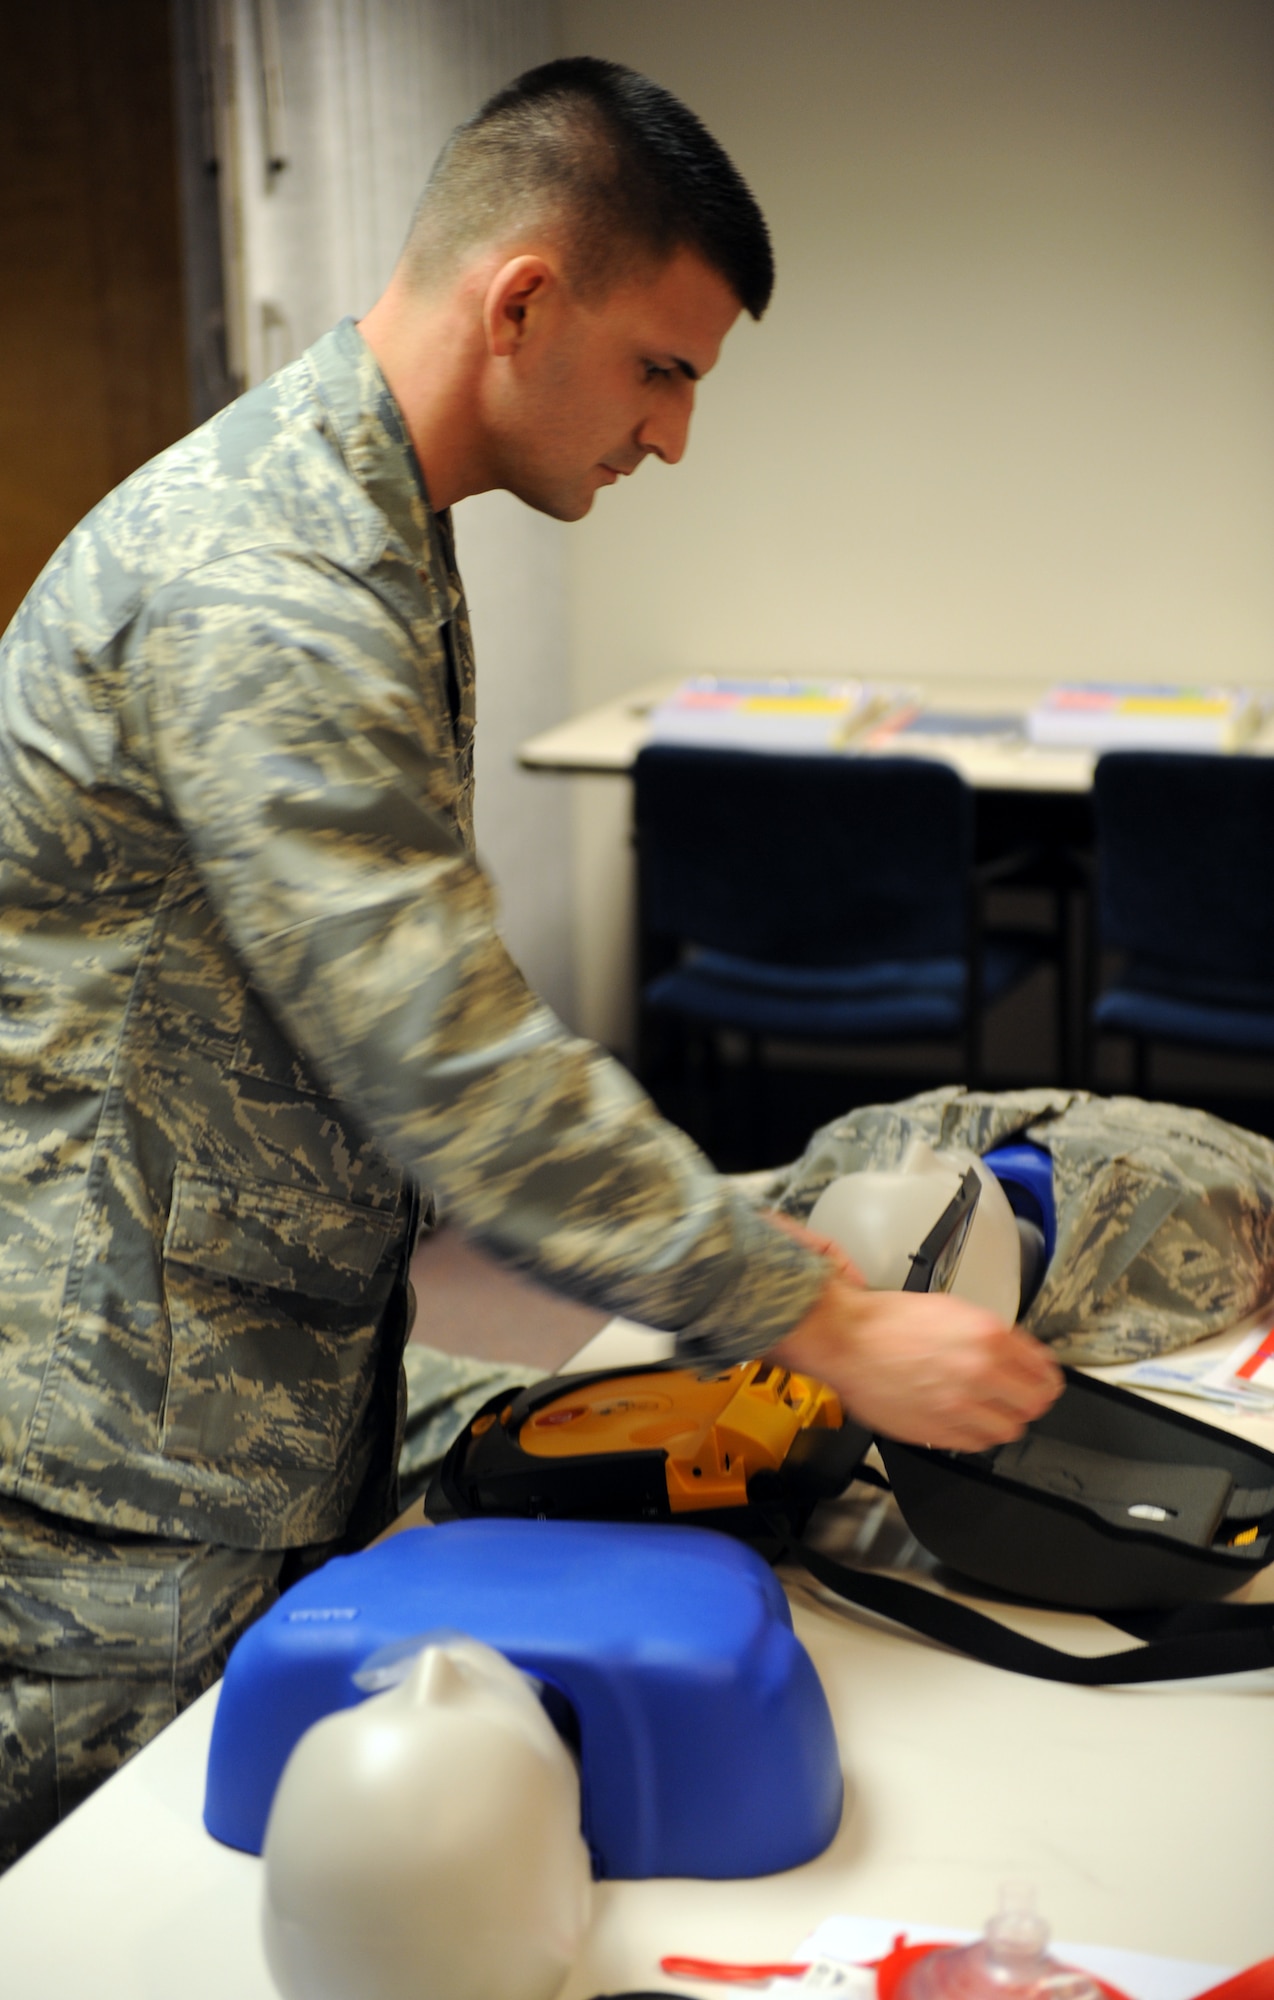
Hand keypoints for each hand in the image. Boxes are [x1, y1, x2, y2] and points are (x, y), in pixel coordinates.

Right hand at [769, 1265, 1062, 1452]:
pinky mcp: (938, 1431)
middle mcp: (980, 1372)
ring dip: (1005, 1420)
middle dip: (1030, 1400)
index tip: (1043, 1381)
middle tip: (1020, 1397)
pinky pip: (977, 1444)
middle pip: (1035, 1403)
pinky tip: (966, 1420)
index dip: (1046, 1377)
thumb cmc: (887, 1322)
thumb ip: (990, 1335)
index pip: (1044, 1370)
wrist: (846, 1341)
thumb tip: (1017, 1356)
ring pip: (1010, 1429)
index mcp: (988, 1336)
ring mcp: (960, 1406)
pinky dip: (977, 1435)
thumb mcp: (950, 1309)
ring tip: (990, 1410)